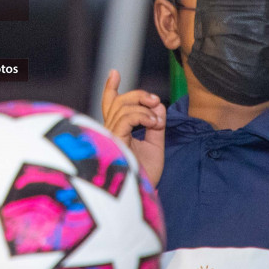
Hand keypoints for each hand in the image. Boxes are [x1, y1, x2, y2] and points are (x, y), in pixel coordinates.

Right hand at [100, 68, 165, 186]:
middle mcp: (110, 132)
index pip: (110, 106)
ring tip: (157, 121)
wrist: (141, 195)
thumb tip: (159, 106)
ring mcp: (110, 136)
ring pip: (123, 107)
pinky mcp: (113, 141)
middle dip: (138, 95)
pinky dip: (143, 116)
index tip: (114, 73)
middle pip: (118, 102)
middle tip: (156, 101)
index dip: (110, 88)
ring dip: (145, 108)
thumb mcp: (155, 146)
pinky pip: (126, 117)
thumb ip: (156, 126)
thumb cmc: (144, 175)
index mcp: (117, 132)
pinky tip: (154, 125)